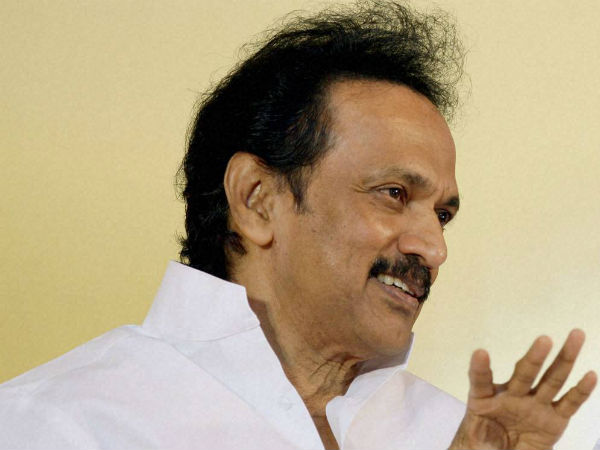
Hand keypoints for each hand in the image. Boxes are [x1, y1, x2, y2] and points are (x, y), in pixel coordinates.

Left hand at [449, 329, 596, 449]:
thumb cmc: (483, 441)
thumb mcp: (475, 437)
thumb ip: (479, 431)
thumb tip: (483, 424)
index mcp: (485, 398)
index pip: (481, 380)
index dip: (480, 368)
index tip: (480, 353)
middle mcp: (512, 396)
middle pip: (524, 373)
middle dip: (534, 357)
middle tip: (544, 339)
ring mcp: (535, 405)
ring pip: (552, 379)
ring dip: (564, 358)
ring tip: (576, 335)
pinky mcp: (554, 420)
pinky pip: (568, 403)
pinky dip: (580, 391)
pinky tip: (590, 375)